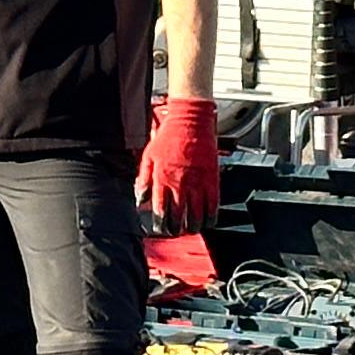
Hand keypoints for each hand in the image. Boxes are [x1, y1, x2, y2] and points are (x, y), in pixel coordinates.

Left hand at [137, 94, 224, 235]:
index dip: (160, 224)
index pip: (160, 211)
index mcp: (163, 179)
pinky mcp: (212, 181)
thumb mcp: (148, 157)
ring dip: (192, 227)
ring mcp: (198, 184)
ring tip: (189, 229)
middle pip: (178, 217)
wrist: (191, 121)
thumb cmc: (168, 137)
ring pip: (196, 216)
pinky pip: (213, 206)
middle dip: (175, 229)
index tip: (160, 229)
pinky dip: (210, 218)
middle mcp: (180, 185)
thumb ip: (144, 180)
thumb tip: (141, 199)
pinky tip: (207, 222)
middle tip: (174, 232)